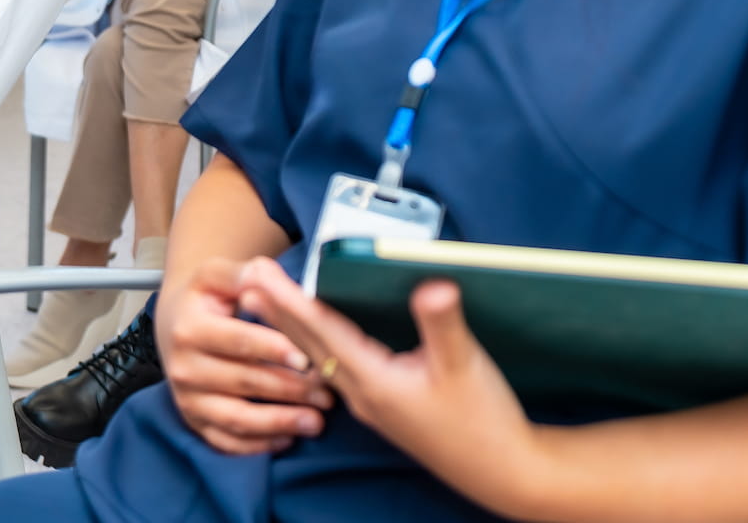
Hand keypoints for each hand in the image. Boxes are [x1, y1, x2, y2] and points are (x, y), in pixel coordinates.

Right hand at [158, 257, 333, 455]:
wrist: (175, 324)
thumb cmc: (206, 298)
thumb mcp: (217, 276)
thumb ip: (244, 273)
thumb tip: (264, 275)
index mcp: (190, 328)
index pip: (239, 341)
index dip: (274, 349)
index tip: (308, 357)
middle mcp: (184, 368)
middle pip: (245, 381)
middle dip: (290, 389)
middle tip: (327, 393)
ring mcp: (188, 399)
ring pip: (237, 418)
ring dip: (280, 422)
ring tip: (316, 422)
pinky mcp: (193, 422)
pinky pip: (226, 442)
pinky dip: (258, 445)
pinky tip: (288, 438)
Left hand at [236, 259, 540, 511]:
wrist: (501, 472)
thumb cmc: (484, 421)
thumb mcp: (464, 366)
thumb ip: (443, 324)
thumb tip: (432, 284)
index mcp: (375, 381)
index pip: (322, 332)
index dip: (289, 299)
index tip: (259, 274)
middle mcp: (362, 393)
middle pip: (308, 344)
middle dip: (276, 308)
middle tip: (246, 275)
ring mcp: (369, 402)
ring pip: (316, 357)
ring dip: (289, 326)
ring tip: (262, 302)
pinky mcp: (382, 405)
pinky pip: (333, 369)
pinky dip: (313, 346)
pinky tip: (309, 340)